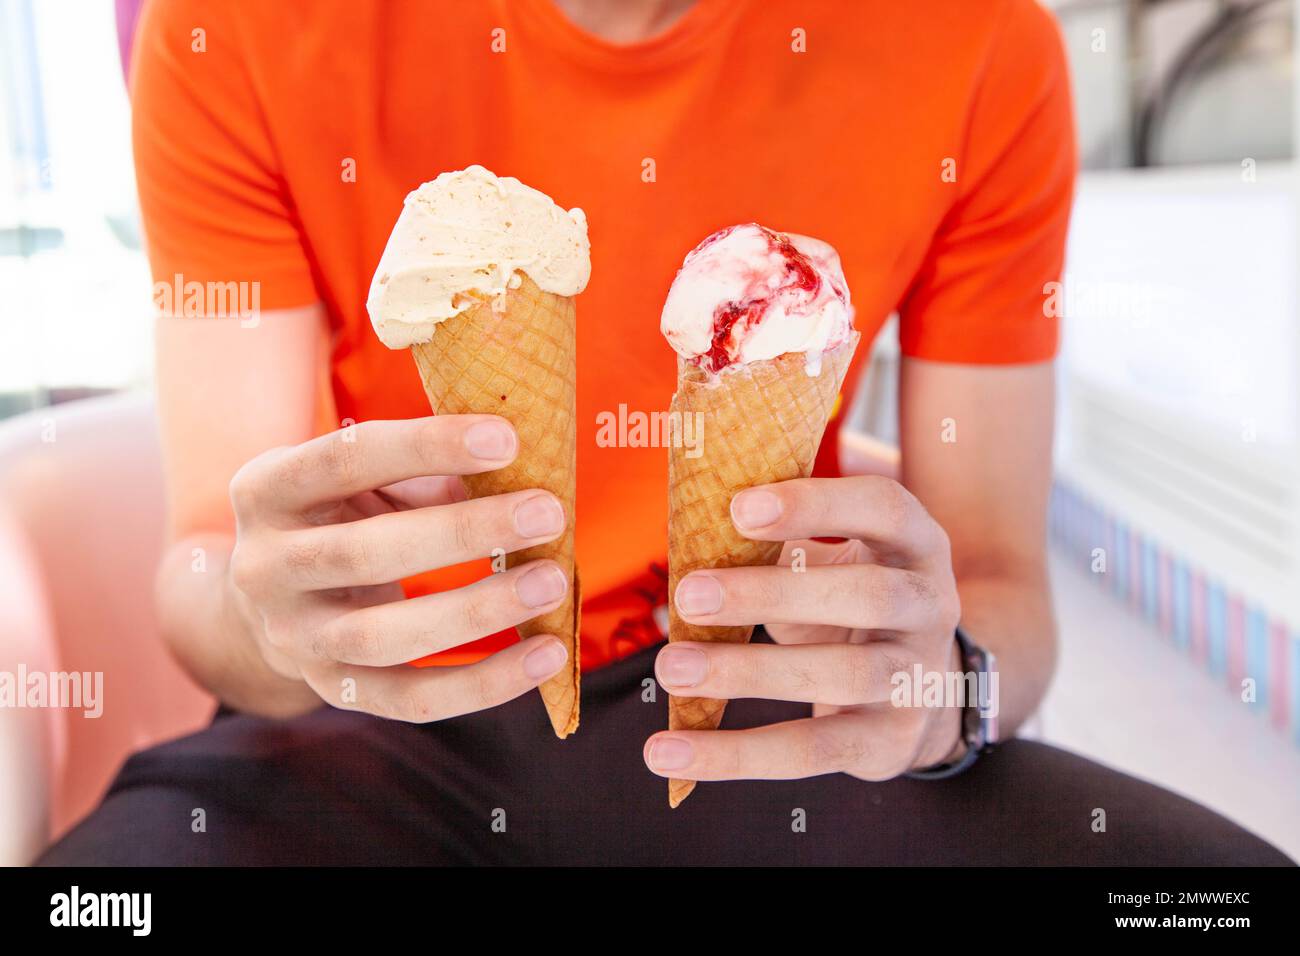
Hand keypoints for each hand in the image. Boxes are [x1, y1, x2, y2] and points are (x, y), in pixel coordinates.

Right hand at [225, 415, 570, 720]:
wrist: (268, 601)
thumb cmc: (340, 514)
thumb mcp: (359, 478)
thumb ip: (424, 472)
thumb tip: (519, 475)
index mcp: (267, 490)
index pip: (345, 459)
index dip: (426, 446)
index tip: (506, 438)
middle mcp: (265, 566)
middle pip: (368, 553)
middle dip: (465, 532)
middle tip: (547, 514)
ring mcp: (293, 636)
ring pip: (386, 636)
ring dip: (478, 610)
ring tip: (552, 584)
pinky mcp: (331, 689)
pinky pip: (411, 699)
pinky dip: (484, 684)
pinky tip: (545, 656)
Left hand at [645, 475, 965, 784]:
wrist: (915, 686)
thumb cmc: (844, 602)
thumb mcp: (827, 563)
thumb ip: (774, 545)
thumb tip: (691, 534)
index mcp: (914, 542)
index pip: (883, 508)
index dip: (815, 505)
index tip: (738, 509)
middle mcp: (930, 605)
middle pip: (868, 595)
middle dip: (772, 593)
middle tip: (689, 594)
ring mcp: (918, 677)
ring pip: (843, 676)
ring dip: (748, 672)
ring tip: (673, 667)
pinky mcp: (890, 741)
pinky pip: (812, 751)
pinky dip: (736, 754)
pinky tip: (672, 752)